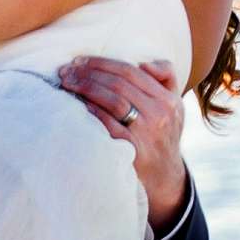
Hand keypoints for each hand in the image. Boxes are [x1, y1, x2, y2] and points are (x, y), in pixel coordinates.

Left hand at [57, 56, 188, 230]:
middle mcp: (159, 113)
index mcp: (167, 99)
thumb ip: (165, 78)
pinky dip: (92, 111)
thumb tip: (144, 63)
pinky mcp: (132, 149)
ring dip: (86, 87)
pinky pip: (108, 124)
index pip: (131, 71)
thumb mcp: (174, 106)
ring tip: (66, 82)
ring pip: (113, 99)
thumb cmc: (162, 136)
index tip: (79, 61)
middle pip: (119, 83)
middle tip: (65, 71)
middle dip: (88, 73)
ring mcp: (146, 132)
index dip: (102, 63)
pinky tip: (77, 104)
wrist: (164, 178)